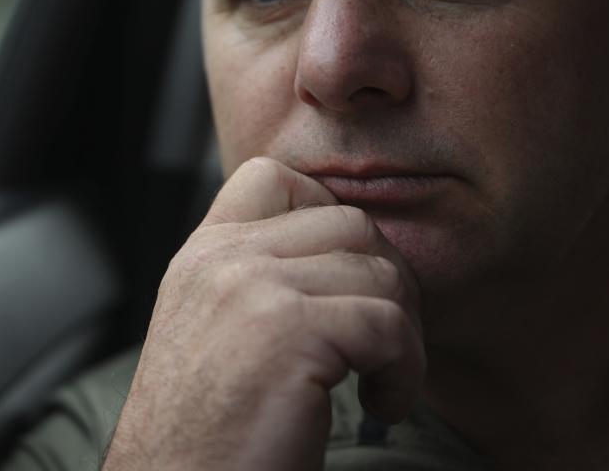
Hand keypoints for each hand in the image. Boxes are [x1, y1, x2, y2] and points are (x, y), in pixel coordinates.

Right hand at [103, 158, 425, 470]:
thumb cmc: (207, 431)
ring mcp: (251, 288)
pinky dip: (406, 371)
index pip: (277, 178)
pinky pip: (388, 324)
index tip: (343, 286)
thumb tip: (348, 257)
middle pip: (349, 222)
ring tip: (380, 380)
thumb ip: (257, 279)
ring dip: (403, 333)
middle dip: (387, 281)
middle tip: (383, 342)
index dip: (329, 218)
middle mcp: (221, 258)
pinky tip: (382, 406)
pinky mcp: (287, 332)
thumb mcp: (215, 330)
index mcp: (203, 255)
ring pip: (379, 270)